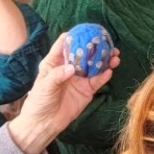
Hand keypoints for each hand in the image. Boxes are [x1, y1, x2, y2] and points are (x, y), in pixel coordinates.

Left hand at [7, 32, 118, 153]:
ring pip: (94, 66)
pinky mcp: (87, 90)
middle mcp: (69, 68)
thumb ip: (57, 75)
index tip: (86, 30)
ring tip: (115, 55)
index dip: (74, 36)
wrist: (44, 123)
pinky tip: (110, 71)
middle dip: (96, 47)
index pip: (64, 45)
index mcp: (55, 63)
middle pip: (84, 54)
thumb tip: (72, 68)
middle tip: (107, 43)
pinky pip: (98, 80)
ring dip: (105, 60)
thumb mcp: (44, 86)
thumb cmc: (39, 101)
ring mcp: (79, 79)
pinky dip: (105, 75)